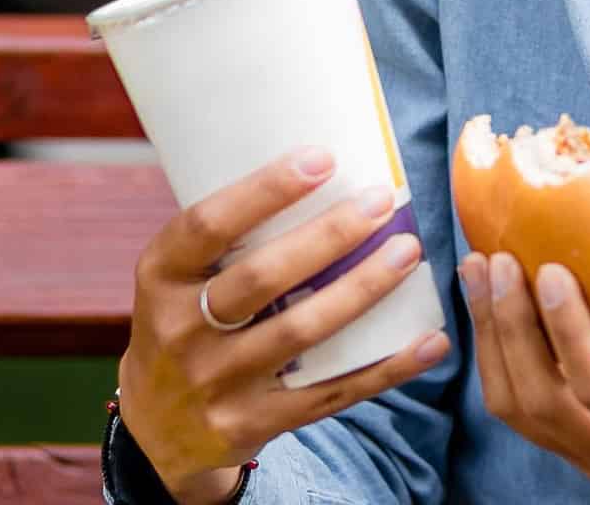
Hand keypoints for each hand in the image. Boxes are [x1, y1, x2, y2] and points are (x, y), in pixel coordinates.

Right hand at [118, 148, 452, 501]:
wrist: (159, 430)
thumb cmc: (188, 323)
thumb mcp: (179, 279)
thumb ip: (229, 237)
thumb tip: (323, 166)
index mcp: (159, 277)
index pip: (205, 225)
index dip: (263, 190)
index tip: (322, 159)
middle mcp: (180, 330)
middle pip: (261, 277)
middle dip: (328, 235)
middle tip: (380, 200)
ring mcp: (215, 382)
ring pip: (300, 332)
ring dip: (361, 291)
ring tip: (407, 252)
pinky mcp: (250, 424)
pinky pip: (329, 393)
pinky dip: (385, 368)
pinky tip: (430, 341)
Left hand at [460, 250, 589, 496]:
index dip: (566, 329)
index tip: (548, 268)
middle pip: (543, 405)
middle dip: (509, 329)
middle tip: (494, 261)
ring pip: (523, 414)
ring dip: (495, 342)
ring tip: (480, 274)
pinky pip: (532, 413)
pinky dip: (509, 359)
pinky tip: (498, 308)